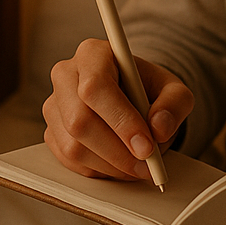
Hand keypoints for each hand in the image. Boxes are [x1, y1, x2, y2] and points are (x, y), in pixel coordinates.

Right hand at [43, 39, 192, 180]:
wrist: (132, 99)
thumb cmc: (148, 89)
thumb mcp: (173, 90)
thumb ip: (174, 104)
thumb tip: (159, 128)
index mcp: (92, 54)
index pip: (96, 87)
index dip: (121, 121)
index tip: (146, 146)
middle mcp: (65, 76)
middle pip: (80, 121)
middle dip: (117, 151)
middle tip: (147, 165)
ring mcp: (54, 106)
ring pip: (73, 147)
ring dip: (110, 165)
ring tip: (138, 166)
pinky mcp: (51, 133)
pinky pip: (69, 162)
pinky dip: (99, 170)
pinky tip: (119, 164)